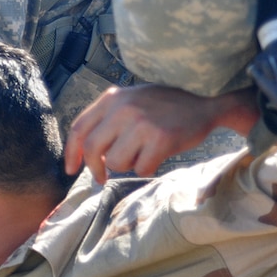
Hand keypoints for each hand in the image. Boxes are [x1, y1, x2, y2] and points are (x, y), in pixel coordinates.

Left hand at [64, 85, 257, 182]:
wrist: (205, 106)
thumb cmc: (163, 108)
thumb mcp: (131, 100)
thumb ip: (108, 119)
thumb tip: (86, 154)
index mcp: (112, 98)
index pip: (79, 128)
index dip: (72, 153)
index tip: (71, 169)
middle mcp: (123, 108)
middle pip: (93, 149)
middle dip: (94, 169)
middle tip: (101, 179)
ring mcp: (142, 123)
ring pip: (117, 163)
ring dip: (127, 166)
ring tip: (141, 154)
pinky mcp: (160, 139)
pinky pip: (141, 169)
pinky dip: (147, 169)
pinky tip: (157, 157)